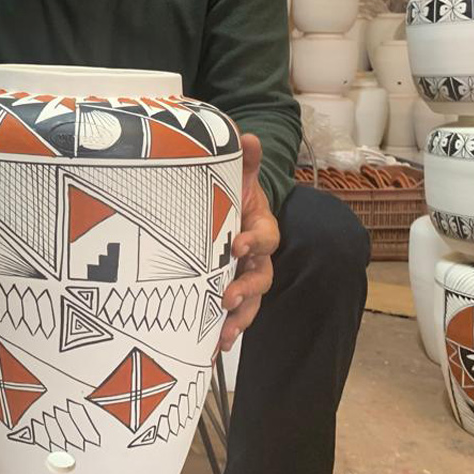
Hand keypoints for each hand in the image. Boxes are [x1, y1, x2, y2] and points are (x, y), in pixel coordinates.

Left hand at [219, 134, 279, 351]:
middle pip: (262, 276)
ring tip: (223, 333)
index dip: (255, 241)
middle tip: (227, 297)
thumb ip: (245, 158)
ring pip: (251, 300)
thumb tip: (246, 135)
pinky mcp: (228, 287)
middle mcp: (257, 255)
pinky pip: (234, 311)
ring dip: (240, 317)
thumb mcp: (240, 173)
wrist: (230, 206)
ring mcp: (245, 274)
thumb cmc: (234, 192)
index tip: (238, 245)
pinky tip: (213, 345)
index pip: (266, 237)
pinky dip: (227, 327)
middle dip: (246, 288)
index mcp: (262, 226)